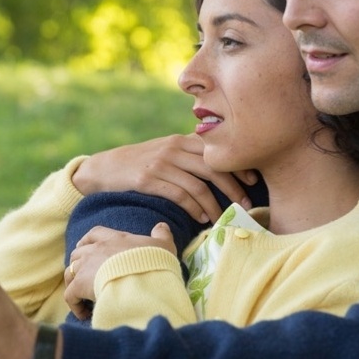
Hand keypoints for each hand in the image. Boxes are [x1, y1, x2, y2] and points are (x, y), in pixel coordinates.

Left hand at [64, 223, 176, 317]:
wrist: (143, 279)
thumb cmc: (154, 263)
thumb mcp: (164, 245)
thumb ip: (161, 235)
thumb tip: (161, 226)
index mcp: (115, 239)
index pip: (95, 234)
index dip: (88, 240)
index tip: (84, 246)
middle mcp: (97, 249)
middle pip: (78, 253)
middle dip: (79, 263)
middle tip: (84, 276)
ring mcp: (86, 266)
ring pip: (70, 272)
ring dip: (74, 284)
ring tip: (82, 297)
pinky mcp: (80, 286)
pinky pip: (70, 295)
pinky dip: (74, 304)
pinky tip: (84, 314)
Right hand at [72, 134, 256, 223]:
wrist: (105, 167)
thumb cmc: (140, 162)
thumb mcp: (165, 150)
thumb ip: (188, 154)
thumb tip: (220, 166)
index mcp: (181, 140)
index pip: (216, 151)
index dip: (237, 165)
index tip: (252, 180)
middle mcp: (173, 148)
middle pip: (213, 167)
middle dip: (233, 187)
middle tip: (245, 204)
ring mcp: (161, 163)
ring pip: (199, 185)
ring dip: (214, 205)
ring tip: (222, 217)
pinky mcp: (149, 179)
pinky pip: (180, 195)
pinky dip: (194, 208)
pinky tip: (201, 218)